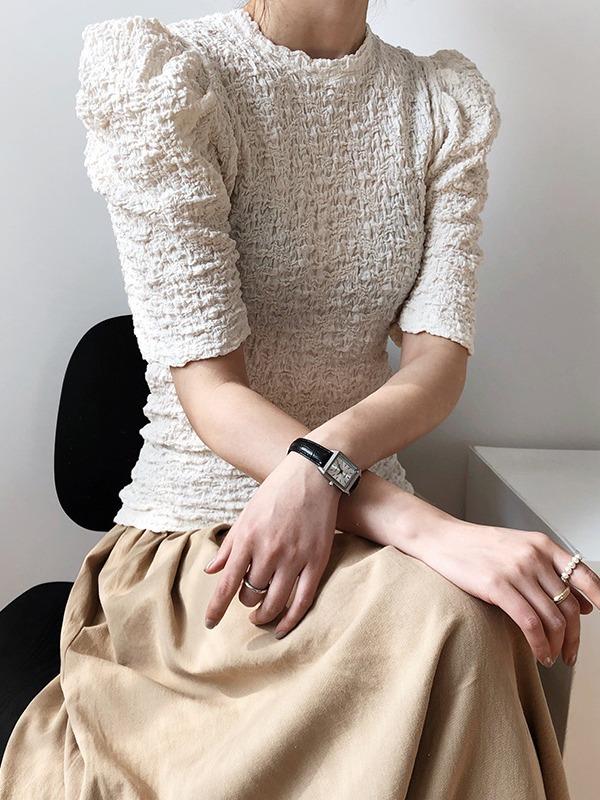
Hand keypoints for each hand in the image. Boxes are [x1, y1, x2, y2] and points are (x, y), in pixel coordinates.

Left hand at [203, 451, 340, 637]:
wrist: (313, 476)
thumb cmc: (276, 493)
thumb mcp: (246, 515)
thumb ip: (229, 546)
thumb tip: (211, 571)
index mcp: (247, 539)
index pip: (226, 585)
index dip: (216, 609)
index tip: (210, 623)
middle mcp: (269, 552)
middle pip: (251, 595)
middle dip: (246, 603)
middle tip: (248, 600)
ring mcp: (294, 558)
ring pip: (274, 602)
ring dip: (264, 615)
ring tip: (261, 616)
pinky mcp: (316, 561)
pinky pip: (303, 600)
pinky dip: (291, 620)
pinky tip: (282, 628)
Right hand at [411, 518, 598, 666]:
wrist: (441, 538)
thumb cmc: (478, 547)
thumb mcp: (519, 550)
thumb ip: (551, 573)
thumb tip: (587, 605)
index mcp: (542, 545)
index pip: (586, 576)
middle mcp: (533, 556)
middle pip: (569, 605)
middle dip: (574, 637)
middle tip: (570, 654)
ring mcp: (516, 570)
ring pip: (553, 619)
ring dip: (557, 645)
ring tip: (551, 657)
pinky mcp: (496, 586)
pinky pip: (530, 623)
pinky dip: (540, 644)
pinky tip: (539, 653)